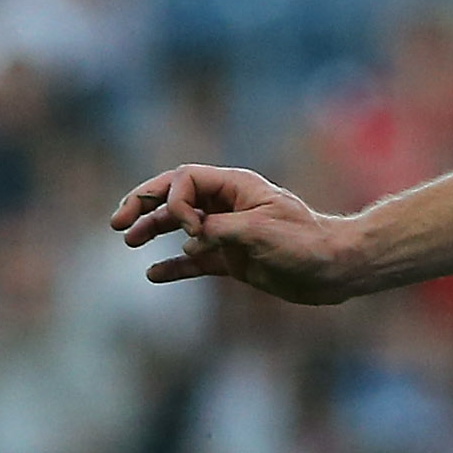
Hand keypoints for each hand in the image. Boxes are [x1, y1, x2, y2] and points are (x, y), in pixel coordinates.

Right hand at [112, 164, 362, 304]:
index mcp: (236, 187)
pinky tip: (153, 273)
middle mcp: (228, 206)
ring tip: (127, 240)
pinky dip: (175, 265)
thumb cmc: (306, 243)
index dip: (174, 199)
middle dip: (144, 205)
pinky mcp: (233, 259)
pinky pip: (196, 260)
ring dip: (152, 230)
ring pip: (180, 227)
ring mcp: (228, 233)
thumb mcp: (261, 231)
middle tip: (117, 221)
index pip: (185, 179)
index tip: (189, 228)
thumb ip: (220, 229)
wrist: (335, 270)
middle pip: (175, 197)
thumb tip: (190, 237)